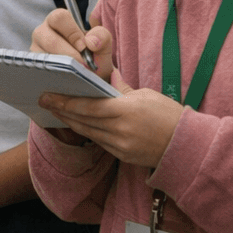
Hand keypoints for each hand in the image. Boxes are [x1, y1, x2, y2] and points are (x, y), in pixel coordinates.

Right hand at [31, 8, 114, 144]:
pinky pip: (36, 73)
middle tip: (83, 67)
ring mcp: (34, 52)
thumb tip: (90, 42)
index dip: (71, 31)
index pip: (59, 17)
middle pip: (46, 37)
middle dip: (67, 54)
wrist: (88, 83)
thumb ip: (102, 38)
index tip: (85, 48)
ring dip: (60, 68)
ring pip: (41, 56)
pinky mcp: (31, 70)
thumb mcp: (102, 49)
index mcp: (58, 22)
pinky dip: (52, 79)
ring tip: (76, 78)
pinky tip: (65, 85)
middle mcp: (42, 33)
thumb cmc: (93, 61)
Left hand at [38, 67, 183, 167]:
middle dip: (61, 110)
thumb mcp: (146, 94)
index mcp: (126, 111)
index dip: (65, 102)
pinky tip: (76, 123)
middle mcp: (120, 131)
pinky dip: (85, 131)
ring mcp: (120, 146)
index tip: (48, 95)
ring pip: (88, 132)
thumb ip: (121, 87)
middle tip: (44, 100)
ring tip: (55, 110)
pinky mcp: (122, 156)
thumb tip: (105, 76)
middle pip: (83, 120)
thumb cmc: (170, 115)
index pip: (88, 107)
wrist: (189, 146)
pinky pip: (98, 141)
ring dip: (70, 121)